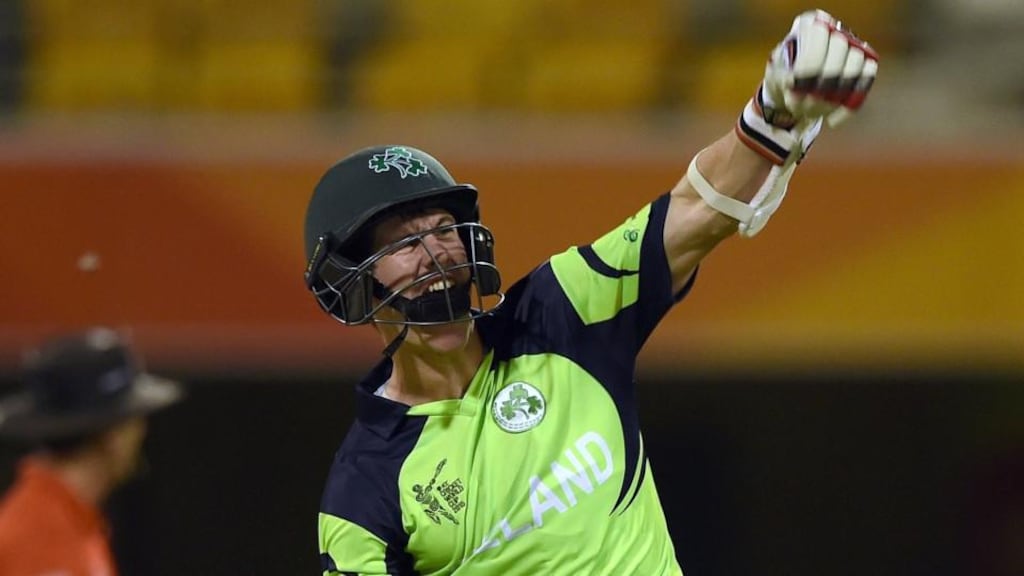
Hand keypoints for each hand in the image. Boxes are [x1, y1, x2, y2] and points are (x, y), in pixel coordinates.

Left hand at [736, 10, 878, 165]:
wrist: (793, 89)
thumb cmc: (783, 77)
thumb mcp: (775, 75)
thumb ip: (784, 75)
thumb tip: (793, 83)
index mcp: (810, 24)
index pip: (818, 35)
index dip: (809, 63)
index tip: (795, 86)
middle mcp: (835, 28)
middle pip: (841, 49)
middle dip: (822, 83)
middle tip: (803, 106)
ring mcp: (852, 44)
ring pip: (856, 64)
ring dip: (835, 95)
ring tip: (811, 113)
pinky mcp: (865, 62)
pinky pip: (867, 78)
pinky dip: (851, 103)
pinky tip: (832, 120)